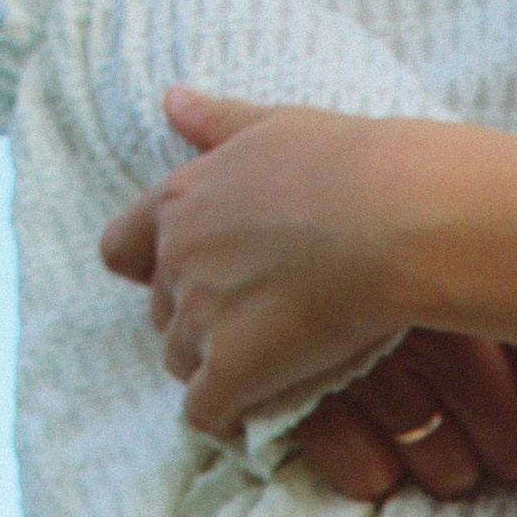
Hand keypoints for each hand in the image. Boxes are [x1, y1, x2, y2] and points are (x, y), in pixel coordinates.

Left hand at [102, 93, 516, 491]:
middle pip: (161, 313)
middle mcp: (179, 256)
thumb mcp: (274, 125)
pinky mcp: (231, 369)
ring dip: (215, 372)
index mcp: (183, 198)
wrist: (394, 216)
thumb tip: (172, 100)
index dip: (149, 272)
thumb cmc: (349, 163)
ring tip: (270, 372)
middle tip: (256, 329)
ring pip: (181, 364)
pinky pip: (206, 413)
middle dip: (197, 325)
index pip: (122, 248)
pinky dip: (230, 416)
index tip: (190, 282)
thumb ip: (218, 122)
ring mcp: (201, 315)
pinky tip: (265, 409)